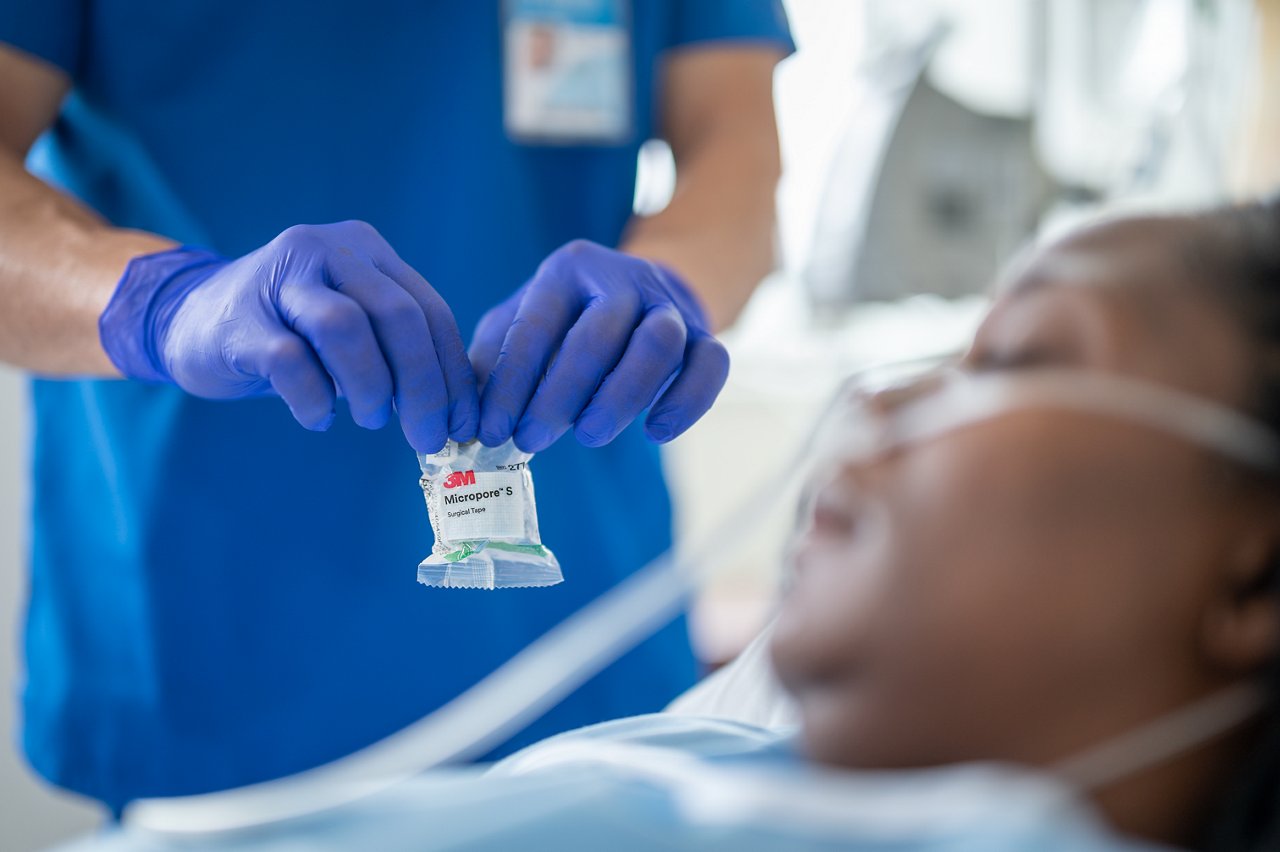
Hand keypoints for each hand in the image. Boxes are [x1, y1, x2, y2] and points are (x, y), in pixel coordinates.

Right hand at [99, 221, 477, 451]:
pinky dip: (315, 401)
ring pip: (346, 329)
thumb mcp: (354, 328)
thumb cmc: (290, 333)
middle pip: (398, 316)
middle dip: (424, 386)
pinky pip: (290, 363)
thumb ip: (397, 351)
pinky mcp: (239, 320)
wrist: (190, 319)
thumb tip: (451, 414)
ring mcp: (280, 278)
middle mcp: (327, 250)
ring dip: (371, 387)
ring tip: (371, 419)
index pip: (430, 311)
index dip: (454, 374)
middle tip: (427, 437)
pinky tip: (319, 417)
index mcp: (367, 251)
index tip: (462, 424)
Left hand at [470, 240, 729, 451]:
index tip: (492, 430)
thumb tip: (466, 418)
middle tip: (533, 439)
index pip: (536, 326)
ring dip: (621, 398)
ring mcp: (670, 305)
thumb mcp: (522, 323)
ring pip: (658, 345)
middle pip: (598, 335)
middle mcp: (623, 279)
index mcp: (567, 270)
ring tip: (589, 436)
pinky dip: (686, 403)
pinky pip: (712, 365)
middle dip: (560, 395)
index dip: (510, 384)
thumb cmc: (568, 321)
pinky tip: (654, 434)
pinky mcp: (706, 335)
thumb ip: (493, 361)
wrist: (643, 294)